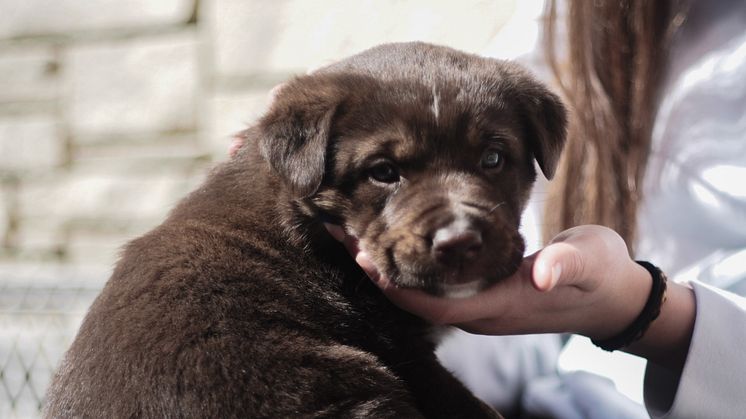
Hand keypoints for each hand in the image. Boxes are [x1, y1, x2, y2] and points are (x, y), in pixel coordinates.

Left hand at [326, 224, 650, 339]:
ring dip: (386, 265)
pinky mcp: (482, 293)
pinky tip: (392, 237)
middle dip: (376, 270)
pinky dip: (408, 262)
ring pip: (421, 291)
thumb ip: (568, 266)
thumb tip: (545, 275)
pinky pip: (434, 283)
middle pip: (415, 299)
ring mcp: (479, 304)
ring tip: (352, 228)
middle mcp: (481, 311)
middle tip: (338, 229)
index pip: (434, 303)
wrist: (612, 297)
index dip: (396, 285)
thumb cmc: (601, 275)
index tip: (362, 255)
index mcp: (500, 304)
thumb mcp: (591, 263)